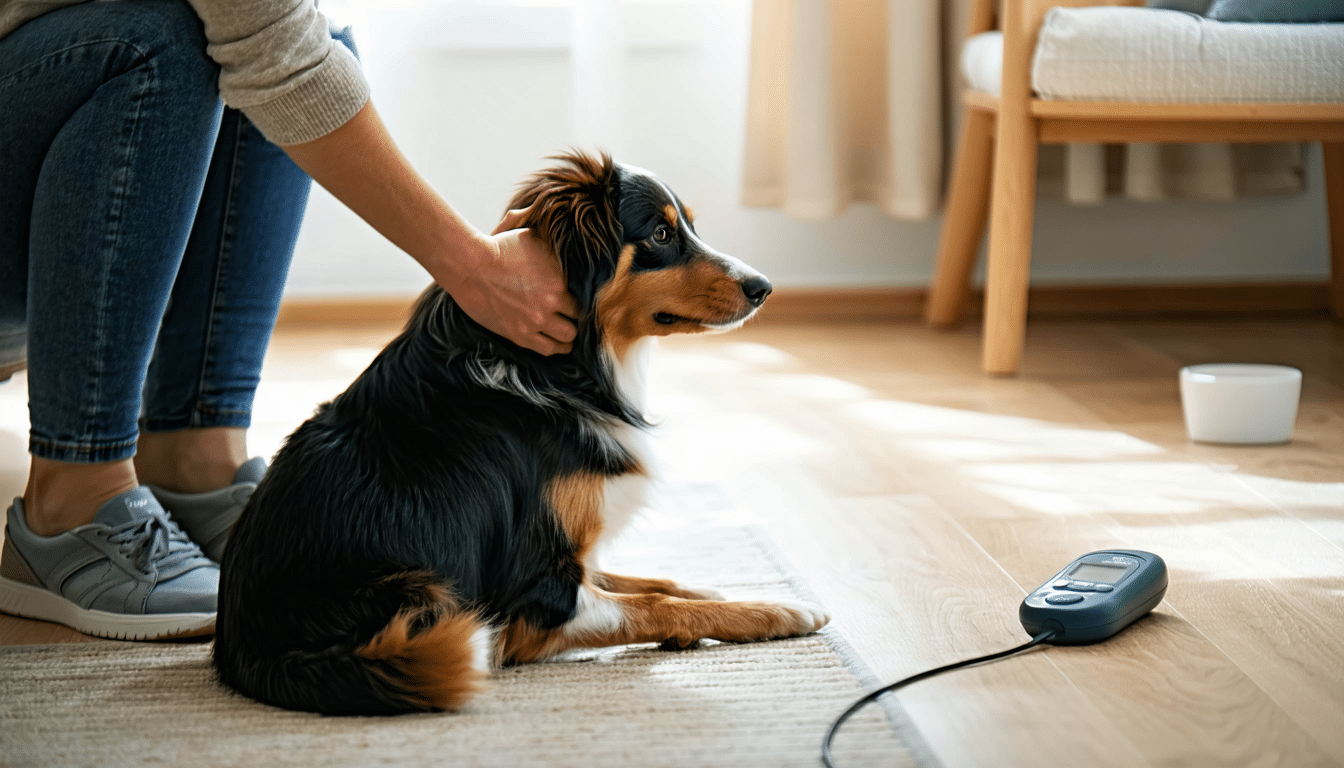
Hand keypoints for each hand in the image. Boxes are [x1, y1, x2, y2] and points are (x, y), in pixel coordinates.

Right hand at [447, 207, 577, 355]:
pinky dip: (554, 347)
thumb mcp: (530, 234)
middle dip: (576, 320)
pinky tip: (556, 343)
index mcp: (559, 281)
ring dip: (567, 336)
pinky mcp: (518, 334)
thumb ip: (550, 237)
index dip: (582, 300)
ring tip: (565, 331)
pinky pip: (547, 349)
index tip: (578, 300)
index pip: (584, 299)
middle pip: (578, 322)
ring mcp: (534, 322)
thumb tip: (560, 223)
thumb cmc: (498, 247)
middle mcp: (550, 304)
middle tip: (572, 317)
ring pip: (566, 339)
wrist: (470, 265)